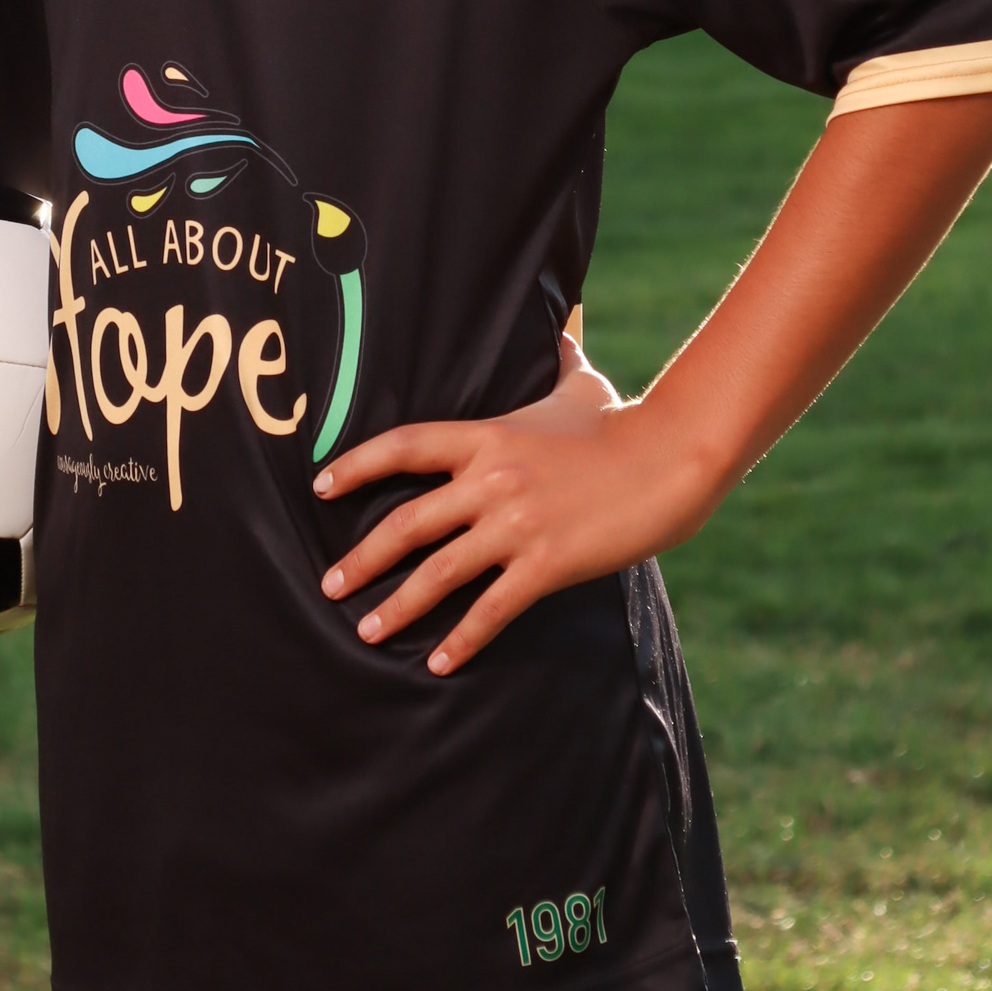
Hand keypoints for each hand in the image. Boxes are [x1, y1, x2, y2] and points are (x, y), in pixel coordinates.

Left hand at [314, 336, 676, 676]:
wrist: (669, 459)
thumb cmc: (621, 424)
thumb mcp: (581, 384)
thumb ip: (558, 358)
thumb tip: (561, 327)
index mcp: (488, 435)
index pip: (404, 446)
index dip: (357, 466)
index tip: (322, 487)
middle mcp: (491, 480)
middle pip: (408, 522)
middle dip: (362, 558)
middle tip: (330, 584)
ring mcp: (517, 524)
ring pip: (438, 572)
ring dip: (397, 605)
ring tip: (366, 631)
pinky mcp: (545, 563)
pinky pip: (491, 609)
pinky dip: (462, 639)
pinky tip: (439, 663)